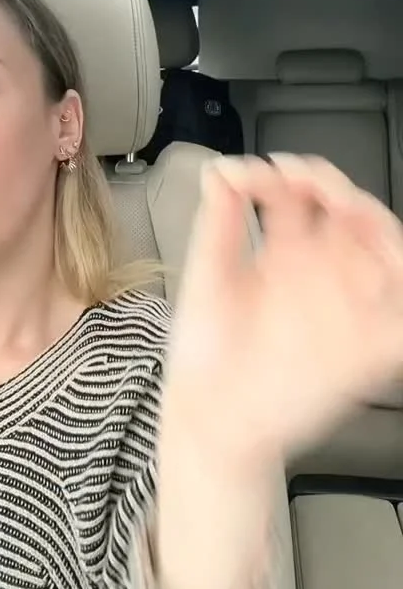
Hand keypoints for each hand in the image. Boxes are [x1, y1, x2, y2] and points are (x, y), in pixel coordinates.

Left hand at [164, 154, 402, 471]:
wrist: (208, 420)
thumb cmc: (205, 357)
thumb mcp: (207, 278)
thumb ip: (218, 222)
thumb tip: (220, 168)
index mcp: (281, 256)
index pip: (302, 199)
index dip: (291, 175)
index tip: (263, 171)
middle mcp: (316, 277)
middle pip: (349, 217)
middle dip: (336, 189)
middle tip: (309, 180)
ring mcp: (343, 310)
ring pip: (383, 254)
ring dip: (374, 225)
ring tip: (348, 208)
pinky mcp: (363, 351)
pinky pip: (398, 320)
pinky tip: (391, 264)